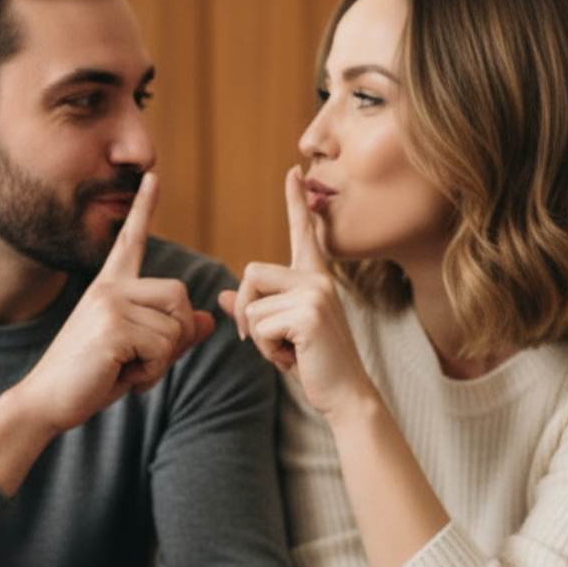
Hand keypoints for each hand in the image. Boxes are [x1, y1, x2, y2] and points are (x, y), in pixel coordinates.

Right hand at [22, 172, 215, 432]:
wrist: (47, 401)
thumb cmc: (91, 378)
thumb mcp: (137, 352)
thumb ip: (172, 334)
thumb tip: (208, 320)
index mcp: (109, 287)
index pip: (130, 241)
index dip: (144, 208)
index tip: (152, 176)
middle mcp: (109, 288)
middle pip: (179, 295)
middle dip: (177, 334)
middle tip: (145, 359)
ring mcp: (109, 304)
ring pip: (175, 328)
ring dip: (162, 360)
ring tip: (126, 368)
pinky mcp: (113, 327)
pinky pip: (164, 347)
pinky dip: (153, 371)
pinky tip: (121, 375)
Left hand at [218, 165, 371, 416]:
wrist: (345, 396)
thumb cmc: (314, 365)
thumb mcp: (279, 334)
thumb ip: (254, 310)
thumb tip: (222, 295)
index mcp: (315, 278)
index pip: (303, 233)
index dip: (295, 201)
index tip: (292, 170)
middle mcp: (318, 278)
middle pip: (250, 273)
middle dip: (246, 311)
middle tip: (271, 342)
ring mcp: (315, 293)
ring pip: (251, 305)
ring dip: (258, 336)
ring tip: (289, 350)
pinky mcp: (309, 313)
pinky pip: (258, 324)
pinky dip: (266, 349)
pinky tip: (293, 358)